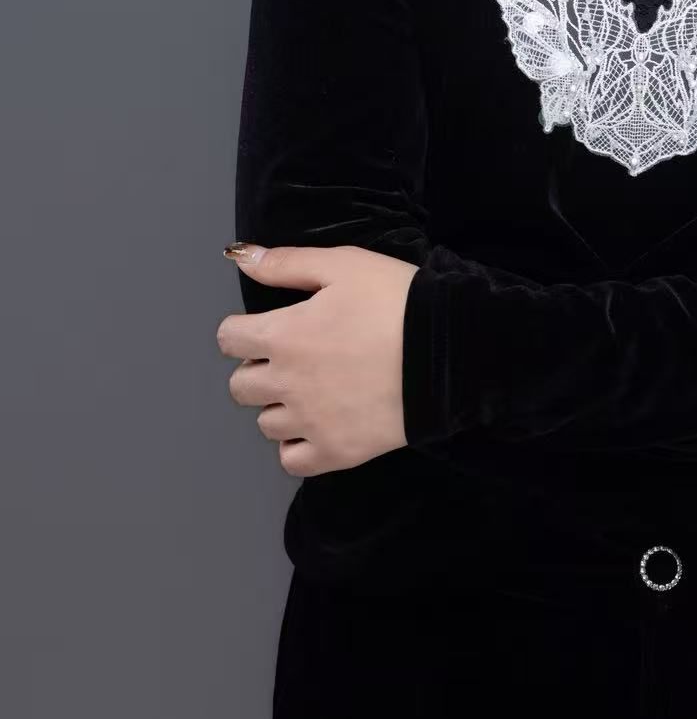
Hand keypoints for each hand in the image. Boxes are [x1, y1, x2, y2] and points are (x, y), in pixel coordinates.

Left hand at [216, 244, 417, 475]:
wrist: (445, 350)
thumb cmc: (393, 299)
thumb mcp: (343, 264)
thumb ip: (286, 263)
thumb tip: (240, 258)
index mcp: (282, 336)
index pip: (229, 340)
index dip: (244, 330)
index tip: (268, 327)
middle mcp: (286, 384)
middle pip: (240, 387)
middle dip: (259, 369)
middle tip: (295, 357)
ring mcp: (310, 424)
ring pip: (266, 424)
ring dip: (280, 406)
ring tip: (313, 390)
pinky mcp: (336, 453)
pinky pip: (292, 461)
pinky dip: (298, 445)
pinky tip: (319, 424)